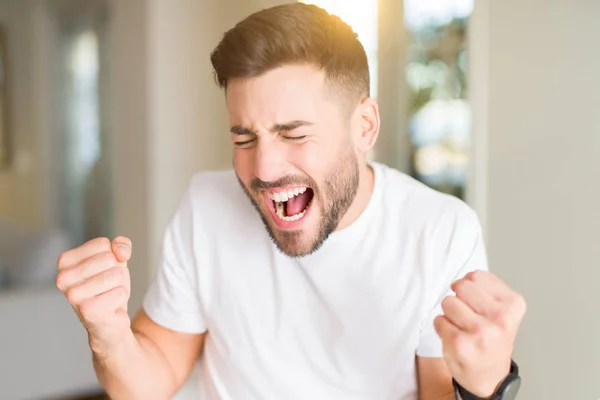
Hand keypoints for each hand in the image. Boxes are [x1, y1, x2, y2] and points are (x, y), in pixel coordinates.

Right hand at [56, 236, 132, 357]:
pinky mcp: (88, 310)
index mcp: (64, 261)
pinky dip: (121, 298)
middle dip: (116, 272)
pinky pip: (120, 292)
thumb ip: (121, 245)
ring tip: (108, 295)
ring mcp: (74, 295)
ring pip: (116, 274)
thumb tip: (120, 252)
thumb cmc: (108, 287)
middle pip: (109, 259)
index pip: (102, 244)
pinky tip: (110, 306)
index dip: (112, 256)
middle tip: (106, 286)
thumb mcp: (116, 260)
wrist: (109, 320)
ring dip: (119, 285)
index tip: (103, 270)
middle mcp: (63, 278)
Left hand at [434, 270, 525, 397]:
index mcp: (513, 305)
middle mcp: (501, 319)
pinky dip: (442, 327)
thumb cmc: (493, 339)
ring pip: (448, 302)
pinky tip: (456, 338)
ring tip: (462, 327)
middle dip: (458, 298)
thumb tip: (464, 278)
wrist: (489, 377)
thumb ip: (486, 288)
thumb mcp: (503, 310)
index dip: (469, 286)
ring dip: (449, 313)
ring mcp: (481, 332)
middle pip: (461, 286)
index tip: (476, 302)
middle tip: (467, 315)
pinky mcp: (460, 344)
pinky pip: (438, 320)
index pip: (476, 276)